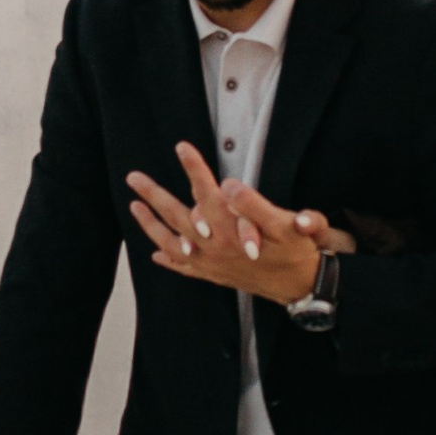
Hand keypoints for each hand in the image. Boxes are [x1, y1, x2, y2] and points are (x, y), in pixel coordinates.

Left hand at [128, 143, 355, 302]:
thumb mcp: (287, 225)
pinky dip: (169, 261)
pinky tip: (156, 255)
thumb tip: (228, 186)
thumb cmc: (297, 252)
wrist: (302, 287)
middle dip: (154, 195)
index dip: (194, 169)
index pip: (207, 193)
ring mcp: (211, 264)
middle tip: (133, 177)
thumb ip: (256, 205)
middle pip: (177, 217)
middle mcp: (215, 247)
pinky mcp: (215, 275)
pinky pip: (184, 268)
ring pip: (172, 243)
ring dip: (151, 225)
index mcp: (231, 231)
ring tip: (134, 207)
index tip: (181, 146)